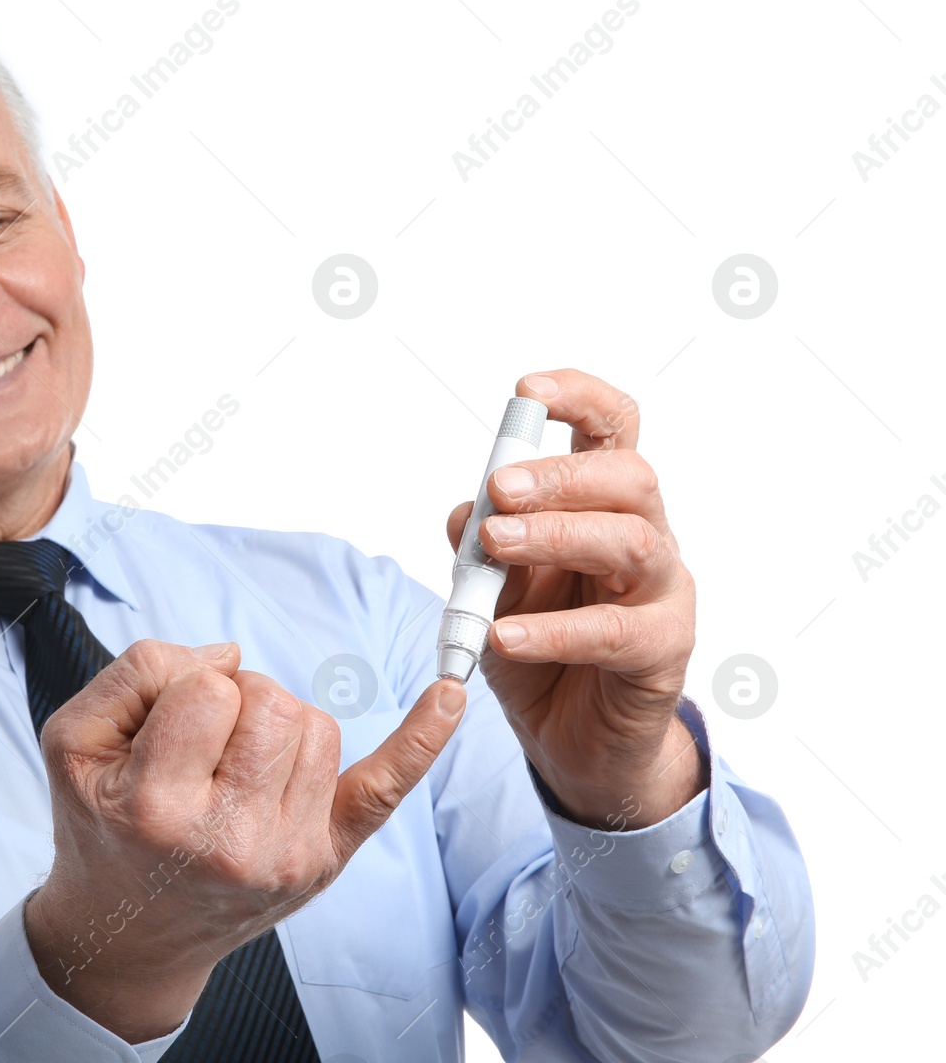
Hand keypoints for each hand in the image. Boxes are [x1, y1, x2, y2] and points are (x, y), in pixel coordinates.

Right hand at [25, 638, 465, 1042]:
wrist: (127, 932)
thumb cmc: (101, 825)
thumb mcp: (74, 740)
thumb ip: (138, 671)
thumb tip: (230, 655)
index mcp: (159, 807)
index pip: (208, 690)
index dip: (188, 686)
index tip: (166, 722)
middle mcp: (230, 839)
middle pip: (273, 703)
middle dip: (237, 700)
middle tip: (203, 742)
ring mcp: (287, 855)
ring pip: (316, 726)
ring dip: (277, 724)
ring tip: (236, 761)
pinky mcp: (325, 859)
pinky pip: (386, 787)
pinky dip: (420, 739)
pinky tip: (448, 696)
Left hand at [444, 369, 704, 829]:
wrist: (571, 741)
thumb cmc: (537, 647)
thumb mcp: (492, 588)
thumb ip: (479, 545)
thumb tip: (468, 509)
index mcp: (605, 507)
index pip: (613, 430)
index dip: (579, 399)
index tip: (528, 390)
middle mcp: (646, 538)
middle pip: (630, 477)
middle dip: (560, 475)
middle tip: (498, 489)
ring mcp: (663, 593)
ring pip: (634, 542)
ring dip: (559, 535)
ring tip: (495, 547)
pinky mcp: (663, 652)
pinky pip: (615, 632)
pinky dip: (552, 630)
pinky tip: (503, 635)